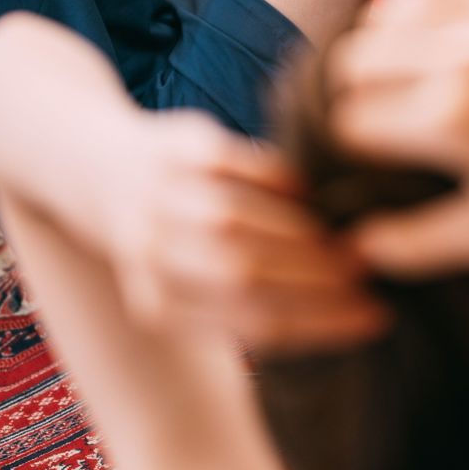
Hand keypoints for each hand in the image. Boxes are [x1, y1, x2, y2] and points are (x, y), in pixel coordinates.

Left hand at [87, 112, 385, 353]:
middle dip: (319, 281)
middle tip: (370, 277)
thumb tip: (343, 313)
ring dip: (304, 236)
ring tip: (349, 242)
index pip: (252, 323)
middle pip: (245, 276)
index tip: (372, 319)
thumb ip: (244, 301)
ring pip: (238, 224)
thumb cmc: (167, 239)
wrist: (96, 167)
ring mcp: (159, 197)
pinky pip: (234, 166)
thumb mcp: (186, 283)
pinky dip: (278, 181)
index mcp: (157, 304)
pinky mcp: (175, 146)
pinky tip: (312, 194)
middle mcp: (150, 254)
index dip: (320, 323)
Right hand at [321, 0, 468, 275]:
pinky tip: (429, 48)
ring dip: (377, 52)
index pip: (350, 124)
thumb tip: (354, 247)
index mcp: (454, 118)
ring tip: (401, 88)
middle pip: (350, 64)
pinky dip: (411, 12)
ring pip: (379, 17)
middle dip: (354, 101)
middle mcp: (462, 55)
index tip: (371, 171)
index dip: (351, 154)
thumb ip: (418, 245)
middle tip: (382, 131)